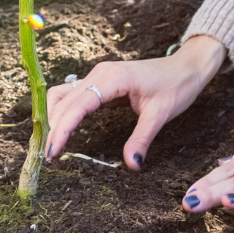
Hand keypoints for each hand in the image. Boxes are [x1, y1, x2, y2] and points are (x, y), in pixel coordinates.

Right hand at [45, 34, 225, 168]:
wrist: (186, 67)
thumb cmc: (176, 85)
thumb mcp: (161, 113)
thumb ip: (143, 138)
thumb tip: (132, 165)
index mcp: (115, 77)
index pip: (79, 103)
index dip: (63, 127)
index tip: (52, 152)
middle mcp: (102, 72)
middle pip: (65, 100)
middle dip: (53, 127)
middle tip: (47, 158)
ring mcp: (99, 74)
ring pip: (64, 94)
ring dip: (53, 117)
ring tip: (51, 146)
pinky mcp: (101, 80)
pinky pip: (73, 94)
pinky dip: (62, 110)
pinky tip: (60, 129)